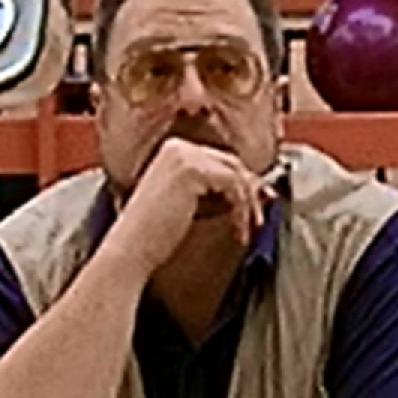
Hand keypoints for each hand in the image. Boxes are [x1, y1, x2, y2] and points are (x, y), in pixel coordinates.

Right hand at [106, 138, 274, 272]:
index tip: (254, 207)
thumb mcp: (197, 207)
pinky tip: (237, 229)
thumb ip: (224, 194)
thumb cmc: (156, 235)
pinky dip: (241, 209)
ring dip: (247, 205)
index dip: (242, 185)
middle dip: (250, 193)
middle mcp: (178, 147)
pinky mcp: (192, 169)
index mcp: (173, 151)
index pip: (221, 161)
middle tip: (257, 220)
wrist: (133, 250)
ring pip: (236, 175)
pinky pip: (233, 185)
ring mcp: (184, 155)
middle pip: (232, 164)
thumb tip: (264, 191)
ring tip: (245, 229)